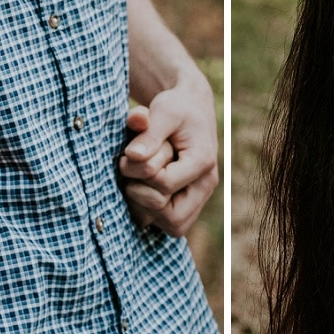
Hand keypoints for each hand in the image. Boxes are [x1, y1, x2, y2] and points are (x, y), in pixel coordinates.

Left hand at [118, 76, 218, 236]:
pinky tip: (141, 188)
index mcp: (202, 161)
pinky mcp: (190, 204)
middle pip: (172, 216)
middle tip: (130, 169)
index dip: (139, 172)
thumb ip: (149, 132)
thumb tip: (133, 156)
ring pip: (173, 226)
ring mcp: (199, 197)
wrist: (190, 109)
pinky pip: (171, 225)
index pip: (164, 184)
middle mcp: (205, 185)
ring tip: (136, 181)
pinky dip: (152, 213)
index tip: (129, 153)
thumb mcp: (163, 110)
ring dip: (146, 208)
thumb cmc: (176, 108)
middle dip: (142, 194)